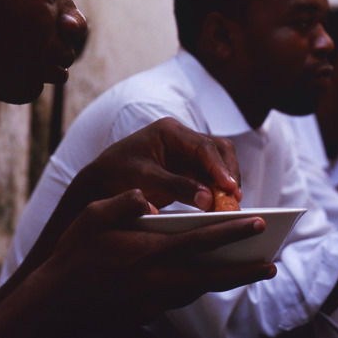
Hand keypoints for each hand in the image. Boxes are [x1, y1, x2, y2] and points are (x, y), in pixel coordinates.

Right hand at [42, 189, 275, 332]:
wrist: (58, 300)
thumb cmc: (74, 254)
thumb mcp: (92, 216)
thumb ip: (123, 202)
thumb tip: (147, 195)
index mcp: (147, 250)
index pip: (199, 240)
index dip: (231, 232)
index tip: (256, 223)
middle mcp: (157, 278)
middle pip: (212, 274)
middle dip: (244, 268)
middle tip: (271, 262)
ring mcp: (155, 299)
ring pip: (201, 289)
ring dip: (227, 280)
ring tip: (250, 270)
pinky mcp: (149, 312)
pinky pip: (184, 298)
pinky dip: (202, 288)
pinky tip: (210, 278)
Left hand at [73, 117, 241, 211]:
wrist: (102, 180)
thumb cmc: (117, 172)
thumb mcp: (143, 179)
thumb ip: (174, 186)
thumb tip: (208, 199)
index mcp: (169, 131)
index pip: (203, 146)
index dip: (219, 167)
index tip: (229, 187)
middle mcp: (182, 138)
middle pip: (218, 149)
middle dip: (229, 172)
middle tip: (235, 197)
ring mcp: (186, 153)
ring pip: (218, 163)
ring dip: (226, 183)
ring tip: (232, 204)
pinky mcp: (188, 170)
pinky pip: (210, 178)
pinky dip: (217, 191)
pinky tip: (222, 207)